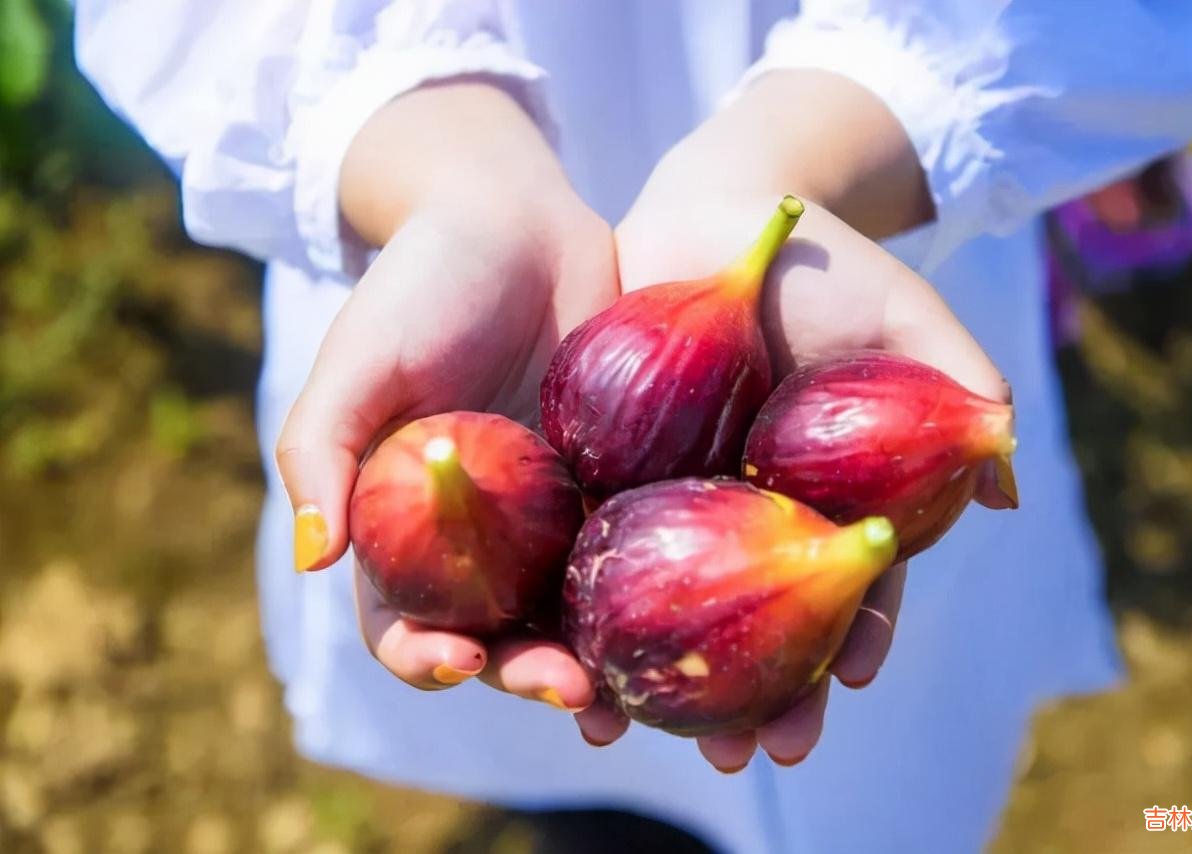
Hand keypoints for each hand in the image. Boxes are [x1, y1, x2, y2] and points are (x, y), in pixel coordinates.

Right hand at [275, 81, 614, 709]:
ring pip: (576, 610)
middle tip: (571, 695)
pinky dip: (658, 591)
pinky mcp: (620, 480)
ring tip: (628, 694)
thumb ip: (322, 451)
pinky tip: (689, 618)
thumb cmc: (421, 285)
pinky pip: (641, 547)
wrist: (514, 219)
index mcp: (409, 525)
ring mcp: (557, 514)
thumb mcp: (358, 360)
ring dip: (599, 660)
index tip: (457, 662)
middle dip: (529, 674)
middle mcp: (485, 536)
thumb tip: (310, 558)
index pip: (407, 619)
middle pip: (503, 633)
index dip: (424, 656)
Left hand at [578, 108, 1013, 767]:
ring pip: (662, 606)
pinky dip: (573, 604)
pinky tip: (555, 652)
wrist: (721, 211)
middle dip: (753, 694)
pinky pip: (588, 547)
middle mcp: (751, 515)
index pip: (846, 585)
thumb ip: (954, 382)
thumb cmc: (822, 264)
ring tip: (628, 732)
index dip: (852, 634)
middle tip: (750, 755)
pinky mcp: (607, 472)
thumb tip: (1008, 479)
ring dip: (649, 676)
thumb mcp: (903, 315)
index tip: (846, 678)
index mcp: (825, 500)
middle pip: (751, 621)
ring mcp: (677, 499)